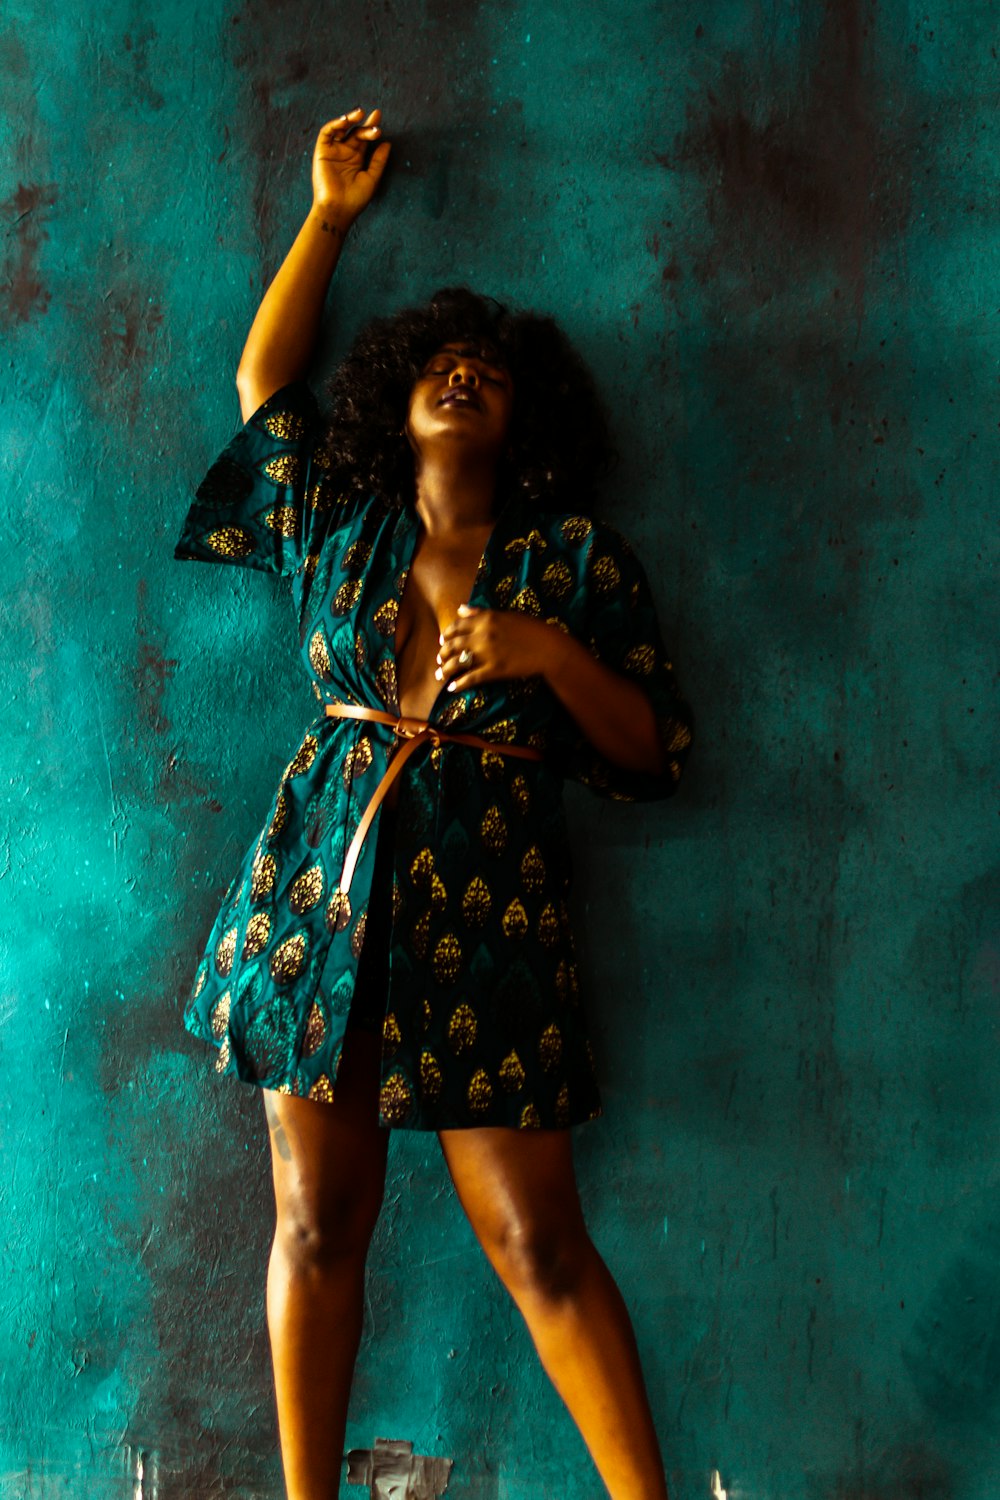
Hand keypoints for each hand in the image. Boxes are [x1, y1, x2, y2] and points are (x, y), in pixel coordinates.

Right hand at [311, 108, 390, 225]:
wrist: (338, 209)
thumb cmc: (355, 199)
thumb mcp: (372, 178)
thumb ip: (378, 160)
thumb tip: (387, 142)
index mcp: (357, 158)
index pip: (364, 138)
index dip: (371, 127)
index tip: (379, 119)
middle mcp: (344, 152)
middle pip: (355, 132)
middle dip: (365, 124)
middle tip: (375, 119)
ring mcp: (333, 151)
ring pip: (340, 128)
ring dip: (349, 119)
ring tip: (360, 114)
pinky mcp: (322, 151)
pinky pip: (326, 133)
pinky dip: (335, 124)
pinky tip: (345, 121)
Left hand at [435, 605, 568, 692]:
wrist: (549, 647)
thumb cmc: (531, 628)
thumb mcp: (505, 615)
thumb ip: (481, 612)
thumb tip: (460, 608)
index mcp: (485, 619)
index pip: (457, 626)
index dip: (446, 634)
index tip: (442, 640)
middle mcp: (482, 635)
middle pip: (453, 645)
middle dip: (442, 653)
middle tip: (439, 659)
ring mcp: (487, 654)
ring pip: (458, 662)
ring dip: (445, 670)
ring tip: (440, 675)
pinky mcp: (494, 670)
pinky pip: (471, 678)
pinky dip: (459, 684)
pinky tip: (452, 688)